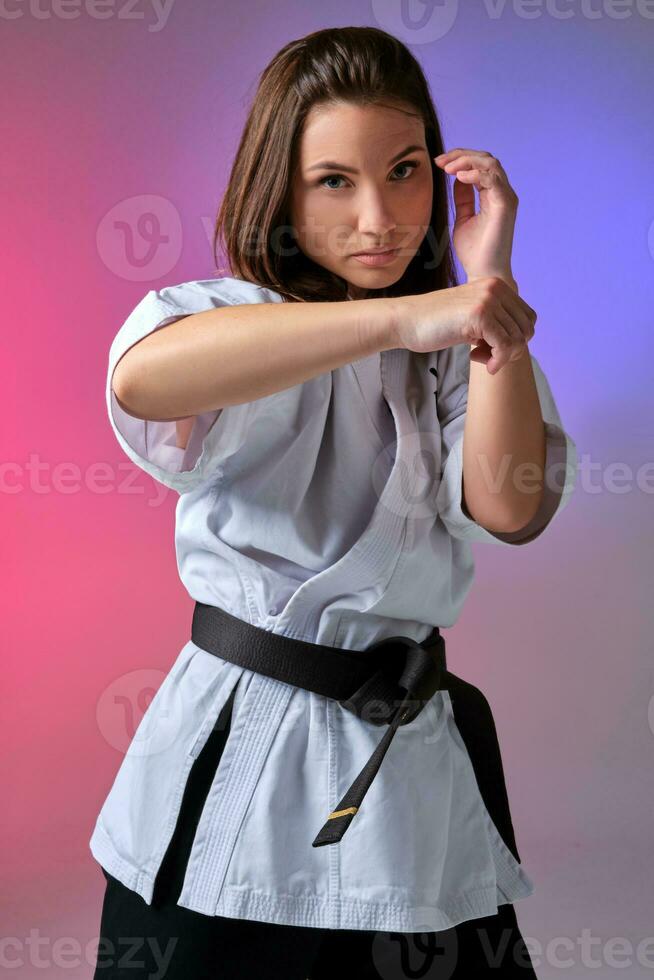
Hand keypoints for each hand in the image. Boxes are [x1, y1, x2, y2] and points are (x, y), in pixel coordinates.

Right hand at [393, 277, 535, 374]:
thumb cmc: (435, 324)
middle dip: (509, 350)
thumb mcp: (472, 316)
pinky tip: (477, 360)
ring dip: (500, 357)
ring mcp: (488, 300)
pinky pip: (504, 346)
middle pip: (526, 330)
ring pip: (517, 339)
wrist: (406, 321)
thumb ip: (495, 321)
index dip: (514, 340)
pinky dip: (496, 361)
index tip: (491, 348)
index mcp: (496, 285)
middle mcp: (496, 288)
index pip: (528, 318)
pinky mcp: (480, 315)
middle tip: (485, 355)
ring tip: (478, 356)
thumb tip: (521, 341)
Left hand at [434, 148, 518, 281]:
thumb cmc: (475, 252)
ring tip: (448, 169)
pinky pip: (493, 179)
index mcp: (493, 195)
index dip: (459, 159)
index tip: (438, 163)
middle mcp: (502, 193)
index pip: (480, 166)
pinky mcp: (505, 206)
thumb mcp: (463, 218)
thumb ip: (463, 198)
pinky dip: (475, 174)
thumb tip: (458, 178)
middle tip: (440, 161)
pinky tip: (459, 178)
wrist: (484, 274)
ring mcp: (506, 198)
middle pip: (486, 159)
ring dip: (467, 161)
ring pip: (491, 164)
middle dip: (461, 155)